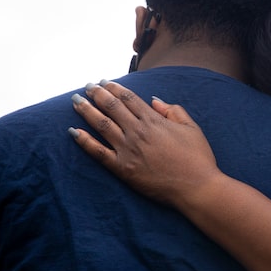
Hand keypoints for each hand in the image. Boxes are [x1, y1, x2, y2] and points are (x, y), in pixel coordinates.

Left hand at [69, 81, 223, 206]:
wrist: (196, 187)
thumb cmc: (198, 158)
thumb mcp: (191, 128)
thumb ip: (173, 111)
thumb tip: (154, 101)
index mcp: (154, 120)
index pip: (128, 98)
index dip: (114, 88)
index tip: (105, 82)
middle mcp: (137, 132)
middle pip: (111, 107)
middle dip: (97, 94)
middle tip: (87, 87)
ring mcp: (128, 150)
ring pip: (101, 124)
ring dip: (86, 110)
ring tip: (76, 101)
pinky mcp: (122, 169)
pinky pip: (98, 152)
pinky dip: (84, 141)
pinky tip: (73, 131)